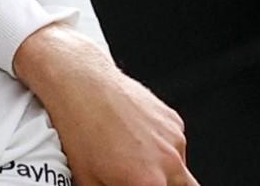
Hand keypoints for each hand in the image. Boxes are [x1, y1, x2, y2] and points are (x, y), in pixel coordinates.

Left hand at [14, 23, 198, 185]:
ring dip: (162, 168)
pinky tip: (132, 136)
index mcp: (150, 182)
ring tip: (129, 157)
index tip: (131, 181)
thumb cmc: (80, 129)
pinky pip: (173, 142)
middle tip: (136, 176)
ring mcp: (175, 139)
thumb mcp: (88, 178)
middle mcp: (169, 162)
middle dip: (162, 184)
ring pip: (179, 167)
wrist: (81, 84)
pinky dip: (159, 145)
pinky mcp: (174, 121)